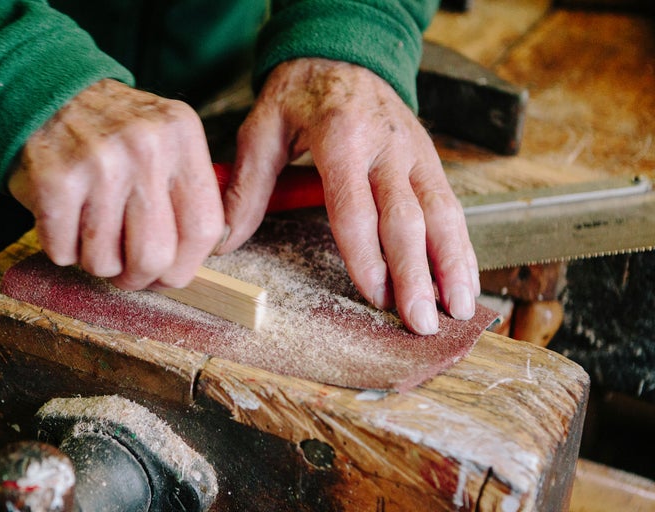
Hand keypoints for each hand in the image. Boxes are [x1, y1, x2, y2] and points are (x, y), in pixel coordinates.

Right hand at [9, 79, 224, 290]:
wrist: (43, 93)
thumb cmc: (111, 131)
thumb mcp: (165, 138)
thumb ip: (187, 190)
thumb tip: (190, 260)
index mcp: (182, 136)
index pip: (204, 228)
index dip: (186, 266)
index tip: (171, 274)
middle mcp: (146, 147)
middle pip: (156, 256)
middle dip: (139, 278)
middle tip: (127, 272)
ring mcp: (100, 163)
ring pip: (105, 262)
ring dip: (96, 262)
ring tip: (92, 235)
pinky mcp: (55, 181)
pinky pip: (64, 252)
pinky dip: (62, 250)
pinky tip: (65, 222)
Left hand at [219, 59, 479, 334]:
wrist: (343, 53)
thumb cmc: (299, 95)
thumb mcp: (262, 128)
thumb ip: (247, 186)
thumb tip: (224, 241)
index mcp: (341, 138)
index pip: (356, 208)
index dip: (367, 257)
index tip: (376, 297)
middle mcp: (386, 146)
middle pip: (406, 218)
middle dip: (416, 274)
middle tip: (421, 322)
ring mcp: (414, 152)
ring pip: (441, 213)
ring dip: (452, 264)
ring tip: (458, 309)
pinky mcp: (429, 159)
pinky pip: (450, 205)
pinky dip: (462, 246)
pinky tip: (465, 279)